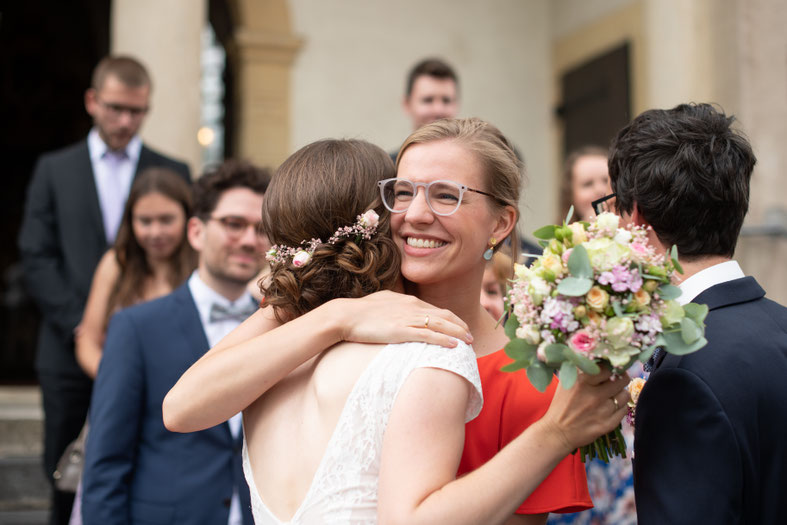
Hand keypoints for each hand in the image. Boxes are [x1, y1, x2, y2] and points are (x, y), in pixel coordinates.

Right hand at [333, 291, 472, 347]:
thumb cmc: (361, 311)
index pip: (437, 310)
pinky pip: (428, 336)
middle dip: (460, 326)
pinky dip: (443, 340)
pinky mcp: (401, 331)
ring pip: (440, 325)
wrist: (346, 316)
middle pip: (445, 316)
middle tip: (471, 337)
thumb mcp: (384, 302)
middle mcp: (413, 307)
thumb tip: (404, 310)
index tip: (461, 328)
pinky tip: (453, 346)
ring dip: (457, 334)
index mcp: (410, 301)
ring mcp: (408, 319)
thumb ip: (398, 305)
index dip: (452, 319)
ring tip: (469, 342)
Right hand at [539, 367, 629, 453]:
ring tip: (612, 395)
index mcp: (582, 381)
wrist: (557, 432)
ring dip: (620, 393)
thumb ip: (581, 370)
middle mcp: (594, 395)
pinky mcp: (608, 424)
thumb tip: (597, 359)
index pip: (608, 368)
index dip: (611, 368)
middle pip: (622, 380)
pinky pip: (623, 410)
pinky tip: (610, 408)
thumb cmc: (561, 404)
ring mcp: (603, 411)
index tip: (610, 370)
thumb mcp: (566, 382)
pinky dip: (618, 408)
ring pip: (625, 395)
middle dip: (620, 378)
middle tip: (616, 381)